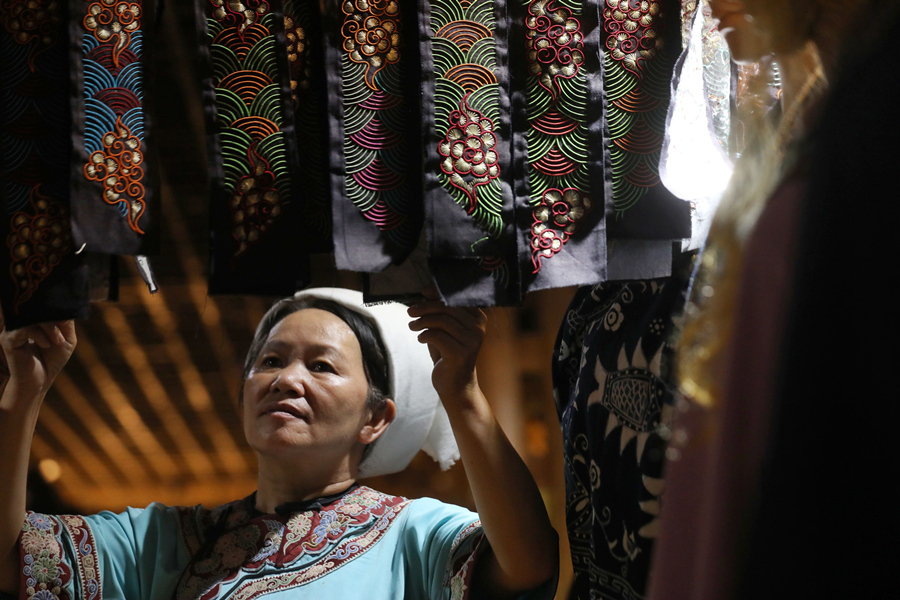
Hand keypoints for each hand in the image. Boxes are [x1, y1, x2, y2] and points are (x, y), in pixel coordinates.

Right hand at [0, 310, 75, 402]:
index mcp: (31, 319)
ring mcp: (12, 329)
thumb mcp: (65, 338)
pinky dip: (40, 335)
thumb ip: (66, 322)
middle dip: (55, 317)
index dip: (56, 306)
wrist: (40, 381)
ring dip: (50, 327)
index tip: (67, 318)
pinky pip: (25, 328)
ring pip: (32, 316)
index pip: (41, 303)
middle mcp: (19, 321)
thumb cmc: (52, 359)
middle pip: (37, 307)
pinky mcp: (8, 340)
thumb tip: (67, 306)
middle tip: (63, 331)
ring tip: (57, 340)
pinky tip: (47, 345)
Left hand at [407, 287, 486, 402]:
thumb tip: (426, 294)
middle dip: (425, 307)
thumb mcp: (445, 330)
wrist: (456, 385)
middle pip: (448, 307)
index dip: (439, 292)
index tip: (423, 293)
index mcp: (478, 318)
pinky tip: (420, 339)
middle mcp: (478, 328)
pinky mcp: (460, 353)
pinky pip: (437, 336)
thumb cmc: (449, 354)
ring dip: (422, 321)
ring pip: (441, 320)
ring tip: (412, 326)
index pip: (457, 298)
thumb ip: (439, 313)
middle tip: (410, 311)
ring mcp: (471, 341)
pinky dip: (424, 335)